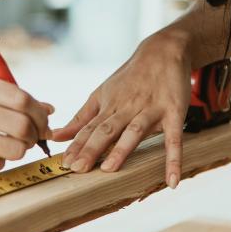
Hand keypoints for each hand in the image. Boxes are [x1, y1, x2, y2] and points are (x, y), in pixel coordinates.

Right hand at [0, 74, 53, 183]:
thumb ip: (2, 99)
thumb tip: (47, 109)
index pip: (18, 95)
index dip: (38, 111)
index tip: (43, 121)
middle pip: (22, 121)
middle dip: (35, 134)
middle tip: (34, 140)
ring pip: (15, 145)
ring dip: (20, 151)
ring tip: (9, 149)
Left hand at [51, 30, 191, 187]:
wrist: (162, 51)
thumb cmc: (130, 77)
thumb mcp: (102, 93)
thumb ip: (81, 118)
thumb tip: (56, 136)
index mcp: (109, 105)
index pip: (89, 128)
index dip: (77, 145)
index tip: (64, 164)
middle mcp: (127, 107)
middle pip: (106, 129)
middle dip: (91, 149)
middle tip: (77, 168)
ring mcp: (150, 109)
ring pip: (134, 131)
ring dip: (121, 149)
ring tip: (109, 169)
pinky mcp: (173, 112)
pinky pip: (174, 138)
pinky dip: (173, 159)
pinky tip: (171, 180)